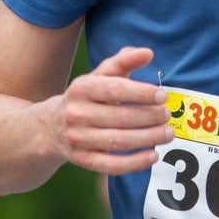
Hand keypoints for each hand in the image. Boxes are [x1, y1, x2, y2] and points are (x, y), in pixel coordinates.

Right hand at [39, 46, 170, 175]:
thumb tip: (147, 53)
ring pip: (118, 141)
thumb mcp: (99, 76)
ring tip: (168, 134)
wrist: (51, 127)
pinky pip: (111, 165)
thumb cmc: (87, 97)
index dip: (141, 93)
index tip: (162, 96)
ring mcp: (78, 139)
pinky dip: (135, 163)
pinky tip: (153, 155)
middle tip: (167, 116)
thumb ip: (123, 62)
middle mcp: (76, 114)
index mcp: (81, 88)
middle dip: (150, 117)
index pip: (114, 89)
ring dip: (148, 138)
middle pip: (120, 117)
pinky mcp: (82, 160)